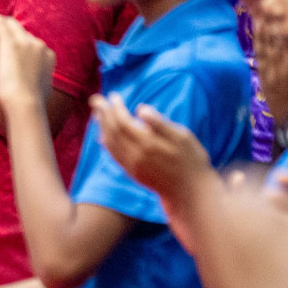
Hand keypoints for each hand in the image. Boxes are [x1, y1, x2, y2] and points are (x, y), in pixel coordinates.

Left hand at [0, 13, 55, 109]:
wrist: (25, 103)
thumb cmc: (28, 102)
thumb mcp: (40, 88)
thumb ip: (39, 79)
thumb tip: (37, 84)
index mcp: (48, 55)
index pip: (29, 40)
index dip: (14, 43)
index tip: (0, 52)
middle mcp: (39, 45)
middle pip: (18, 31)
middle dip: (2, 34)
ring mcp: (26, 43)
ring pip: (9, 26)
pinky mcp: (12, 42)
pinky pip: (0, 23)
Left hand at [90, 94, 211, 202]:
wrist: (191, 191)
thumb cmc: (191, 159)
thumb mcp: (182, 137)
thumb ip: (160, 123)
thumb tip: (141, 108)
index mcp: (148, 143)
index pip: (123, 121)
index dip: (115, 108)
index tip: (114, 95)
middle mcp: (136, 155)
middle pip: (112, 130)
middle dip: (103, 113)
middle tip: (95, 99)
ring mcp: (132, 166)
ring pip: (110, 143)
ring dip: (101, 126)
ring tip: (97, 112)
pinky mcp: (132, 173)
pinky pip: (113, 155)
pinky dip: (106, 142)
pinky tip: (103, 134)